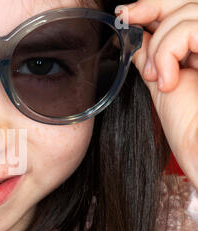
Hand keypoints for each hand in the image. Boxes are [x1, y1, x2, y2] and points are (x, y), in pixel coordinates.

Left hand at [117, 0, 197, 189]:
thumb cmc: (190, 129)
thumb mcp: (164, 84)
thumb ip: (156, 57)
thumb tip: (136, 35)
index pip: (185, 10)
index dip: (156, 6)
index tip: (127, 14)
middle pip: (189, 2)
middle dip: (152, 6)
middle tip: (127, 18)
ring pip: (189, 12)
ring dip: (160, 44)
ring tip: (158, 77)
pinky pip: (191, 29)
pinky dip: (168, 51)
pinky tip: (167, 80)